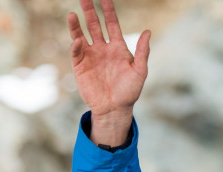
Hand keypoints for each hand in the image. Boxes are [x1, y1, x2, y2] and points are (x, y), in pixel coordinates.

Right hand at [68, 0, 150, 145]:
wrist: (115, 109)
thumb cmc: (130, 92)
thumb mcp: (140, 71)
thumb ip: (142, 51)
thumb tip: (148, 32)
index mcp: (118, 47)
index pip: (112, 24)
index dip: (108, 10)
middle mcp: (103, 49)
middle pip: (95, 25)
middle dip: (90, 11)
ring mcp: (91, 56)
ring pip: (82, 35)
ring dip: (77, 25)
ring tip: (74, 14)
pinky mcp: (80, 66)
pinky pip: (76, 52)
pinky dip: (76, 45)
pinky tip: (77, 40)